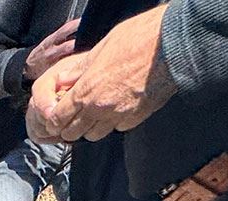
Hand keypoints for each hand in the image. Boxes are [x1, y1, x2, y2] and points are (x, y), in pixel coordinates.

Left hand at [32, 5, 174, 142]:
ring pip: (95, 135)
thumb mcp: (100, 49)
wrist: (172, 43)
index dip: (55, 119)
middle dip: (70, 126)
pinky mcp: (139, 117)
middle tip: (74, 115)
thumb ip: (80, 69)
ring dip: (92, 127)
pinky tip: (118, 108)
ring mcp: (120, 115)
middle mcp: (100, 108)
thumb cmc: (137, 39)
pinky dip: (116, 122)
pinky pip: (120, 128)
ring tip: (96, 113)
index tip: (57, 114)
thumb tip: (64, 79)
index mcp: (85, 91)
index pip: (57, 119)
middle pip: (73, 133)